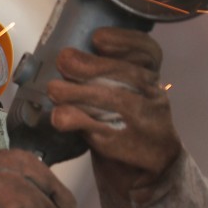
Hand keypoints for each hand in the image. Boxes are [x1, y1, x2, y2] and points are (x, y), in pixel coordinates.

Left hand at [47, 27, 182, 198]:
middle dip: (94, 66)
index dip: (125, 41)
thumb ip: (99, 74)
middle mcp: (153, 97)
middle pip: (130, 76)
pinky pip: (103, 132)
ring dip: (80, 94)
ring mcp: (145, 124)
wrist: (143, 169)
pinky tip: (60, 116)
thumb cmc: (121, 121)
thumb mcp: (118, 92)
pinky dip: (78, 122)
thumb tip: (62, 58)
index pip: (149, 52)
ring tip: (54, 89)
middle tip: (64, 60)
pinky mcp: (130, 148)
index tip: (97, 38)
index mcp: (150, 78)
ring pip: (118, 103)